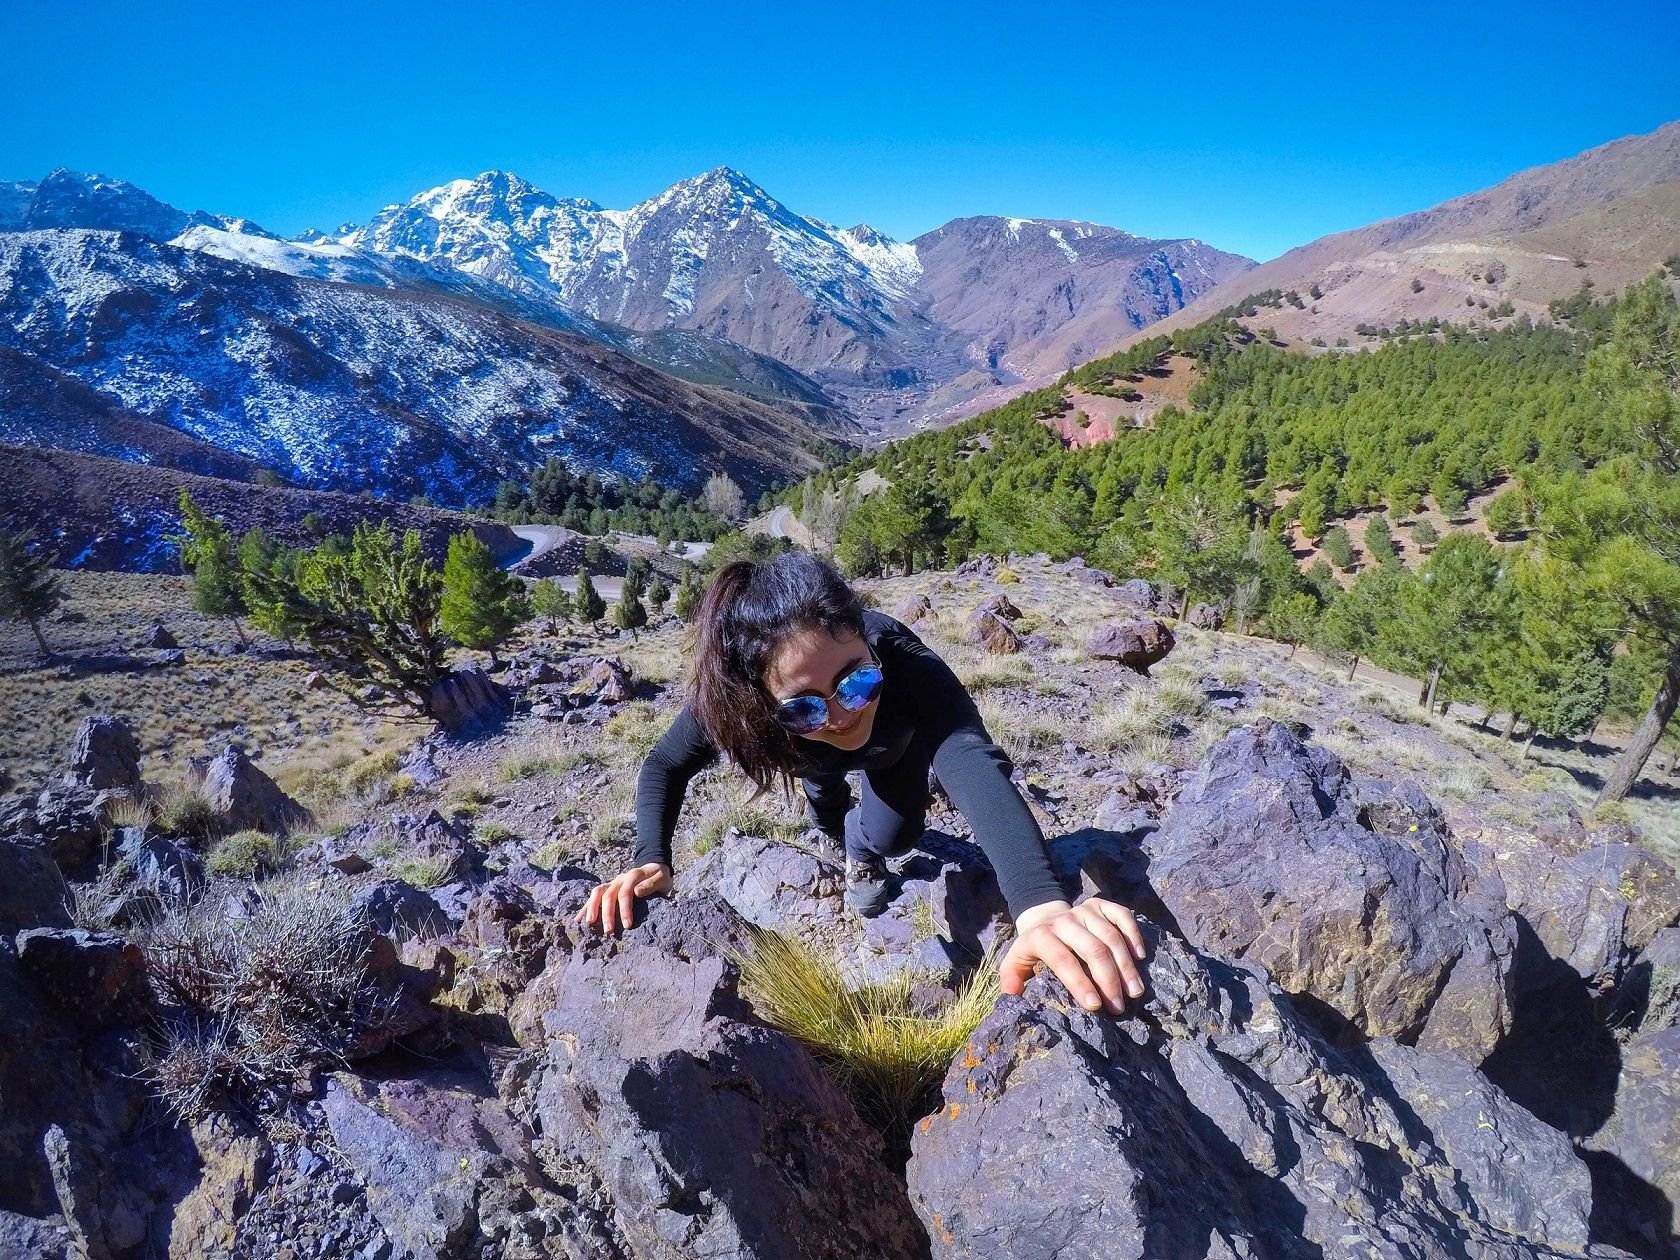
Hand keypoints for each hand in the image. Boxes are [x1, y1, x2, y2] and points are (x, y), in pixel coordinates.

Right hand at [574, 863, 672, 933]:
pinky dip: (586, 907)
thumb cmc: (660, 877)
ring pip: (597, 893)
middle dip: (607, 914)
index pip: (625, 893)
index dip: (625, 909)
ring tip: (589, 924)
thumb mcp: (662, 878)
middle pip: (608, 894)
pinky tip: (579, 919)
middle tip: (609, 931)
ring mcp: (611, 883)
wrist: (655, 869)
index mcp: (633, 876)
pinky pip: (594, 896)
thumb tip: (637, 892)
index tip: (627, 925)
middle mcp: (619, 879)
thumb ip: (651, 884)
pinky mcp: (607, 888)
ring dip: (592, 908)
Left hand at [1000, 898, 1147, 1014]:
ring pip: (1111, 936)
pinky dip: (1133, 934)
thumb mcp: (1015, 962)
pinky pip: (1121, 915)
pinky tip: (1140, 956)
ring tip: (1135, 992)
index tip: (1095, 1006)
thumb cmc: (1034, 949)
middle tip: (1119, 1006)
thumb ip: (1011, 978)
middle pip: (1093, 949)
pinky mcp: (1100, 904)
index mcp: (1042, 936)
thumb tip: (1012, 995)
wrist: (1044, 917)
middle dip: (1108, 980)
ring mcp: (1083, 910)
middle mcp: (1064, 920)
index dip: (1079, 983)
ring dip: (1126, 966)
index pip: (1063, 960)